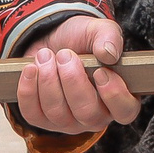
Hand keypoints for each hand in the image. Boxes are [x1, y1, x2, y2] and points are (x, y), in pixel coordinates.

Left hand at [15, 16, 139, 134]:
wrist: (53, 40)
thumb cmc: (82, 39)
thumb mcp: (99, 30)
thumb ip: (108, 37)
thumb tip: (108, 54)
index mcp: (120, 97)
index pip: (125, 111)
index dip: (114, 95)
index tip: (100, 71)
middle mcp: (97, 115)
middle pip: (87, 113)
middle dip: (72, 81)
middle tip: (65, 54)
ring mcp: (69, 122)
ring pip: (58, 113)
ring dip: (49, 81)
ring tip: (46, 56)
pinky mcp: (42, 120)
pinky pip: (33, 114)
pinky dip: (28, 90)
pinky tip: (31, 68)